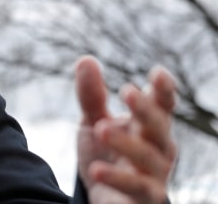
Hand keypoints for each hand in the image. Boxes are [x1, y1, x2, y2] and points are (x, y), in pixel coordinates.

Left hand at [75, 55, 176, 202]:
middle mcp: (158, 147)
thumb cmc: (105, 154)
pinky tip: (97, 169)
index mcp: (148, 124)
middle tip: (127, 92)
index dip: (163, 89)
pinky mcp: (146, 196)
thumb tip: (86, 59)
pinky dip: (117, 177)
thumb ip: (92, 95)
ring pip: (148, 156)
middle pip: (159, 126)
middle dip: (146, 109)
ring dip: (126, 142)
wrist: (102, 196)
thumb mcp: (93, 122)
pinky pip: (137, 186)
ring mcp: (155, 173)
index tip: (158, 73)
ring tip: (100, 128)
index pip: (163, 104)